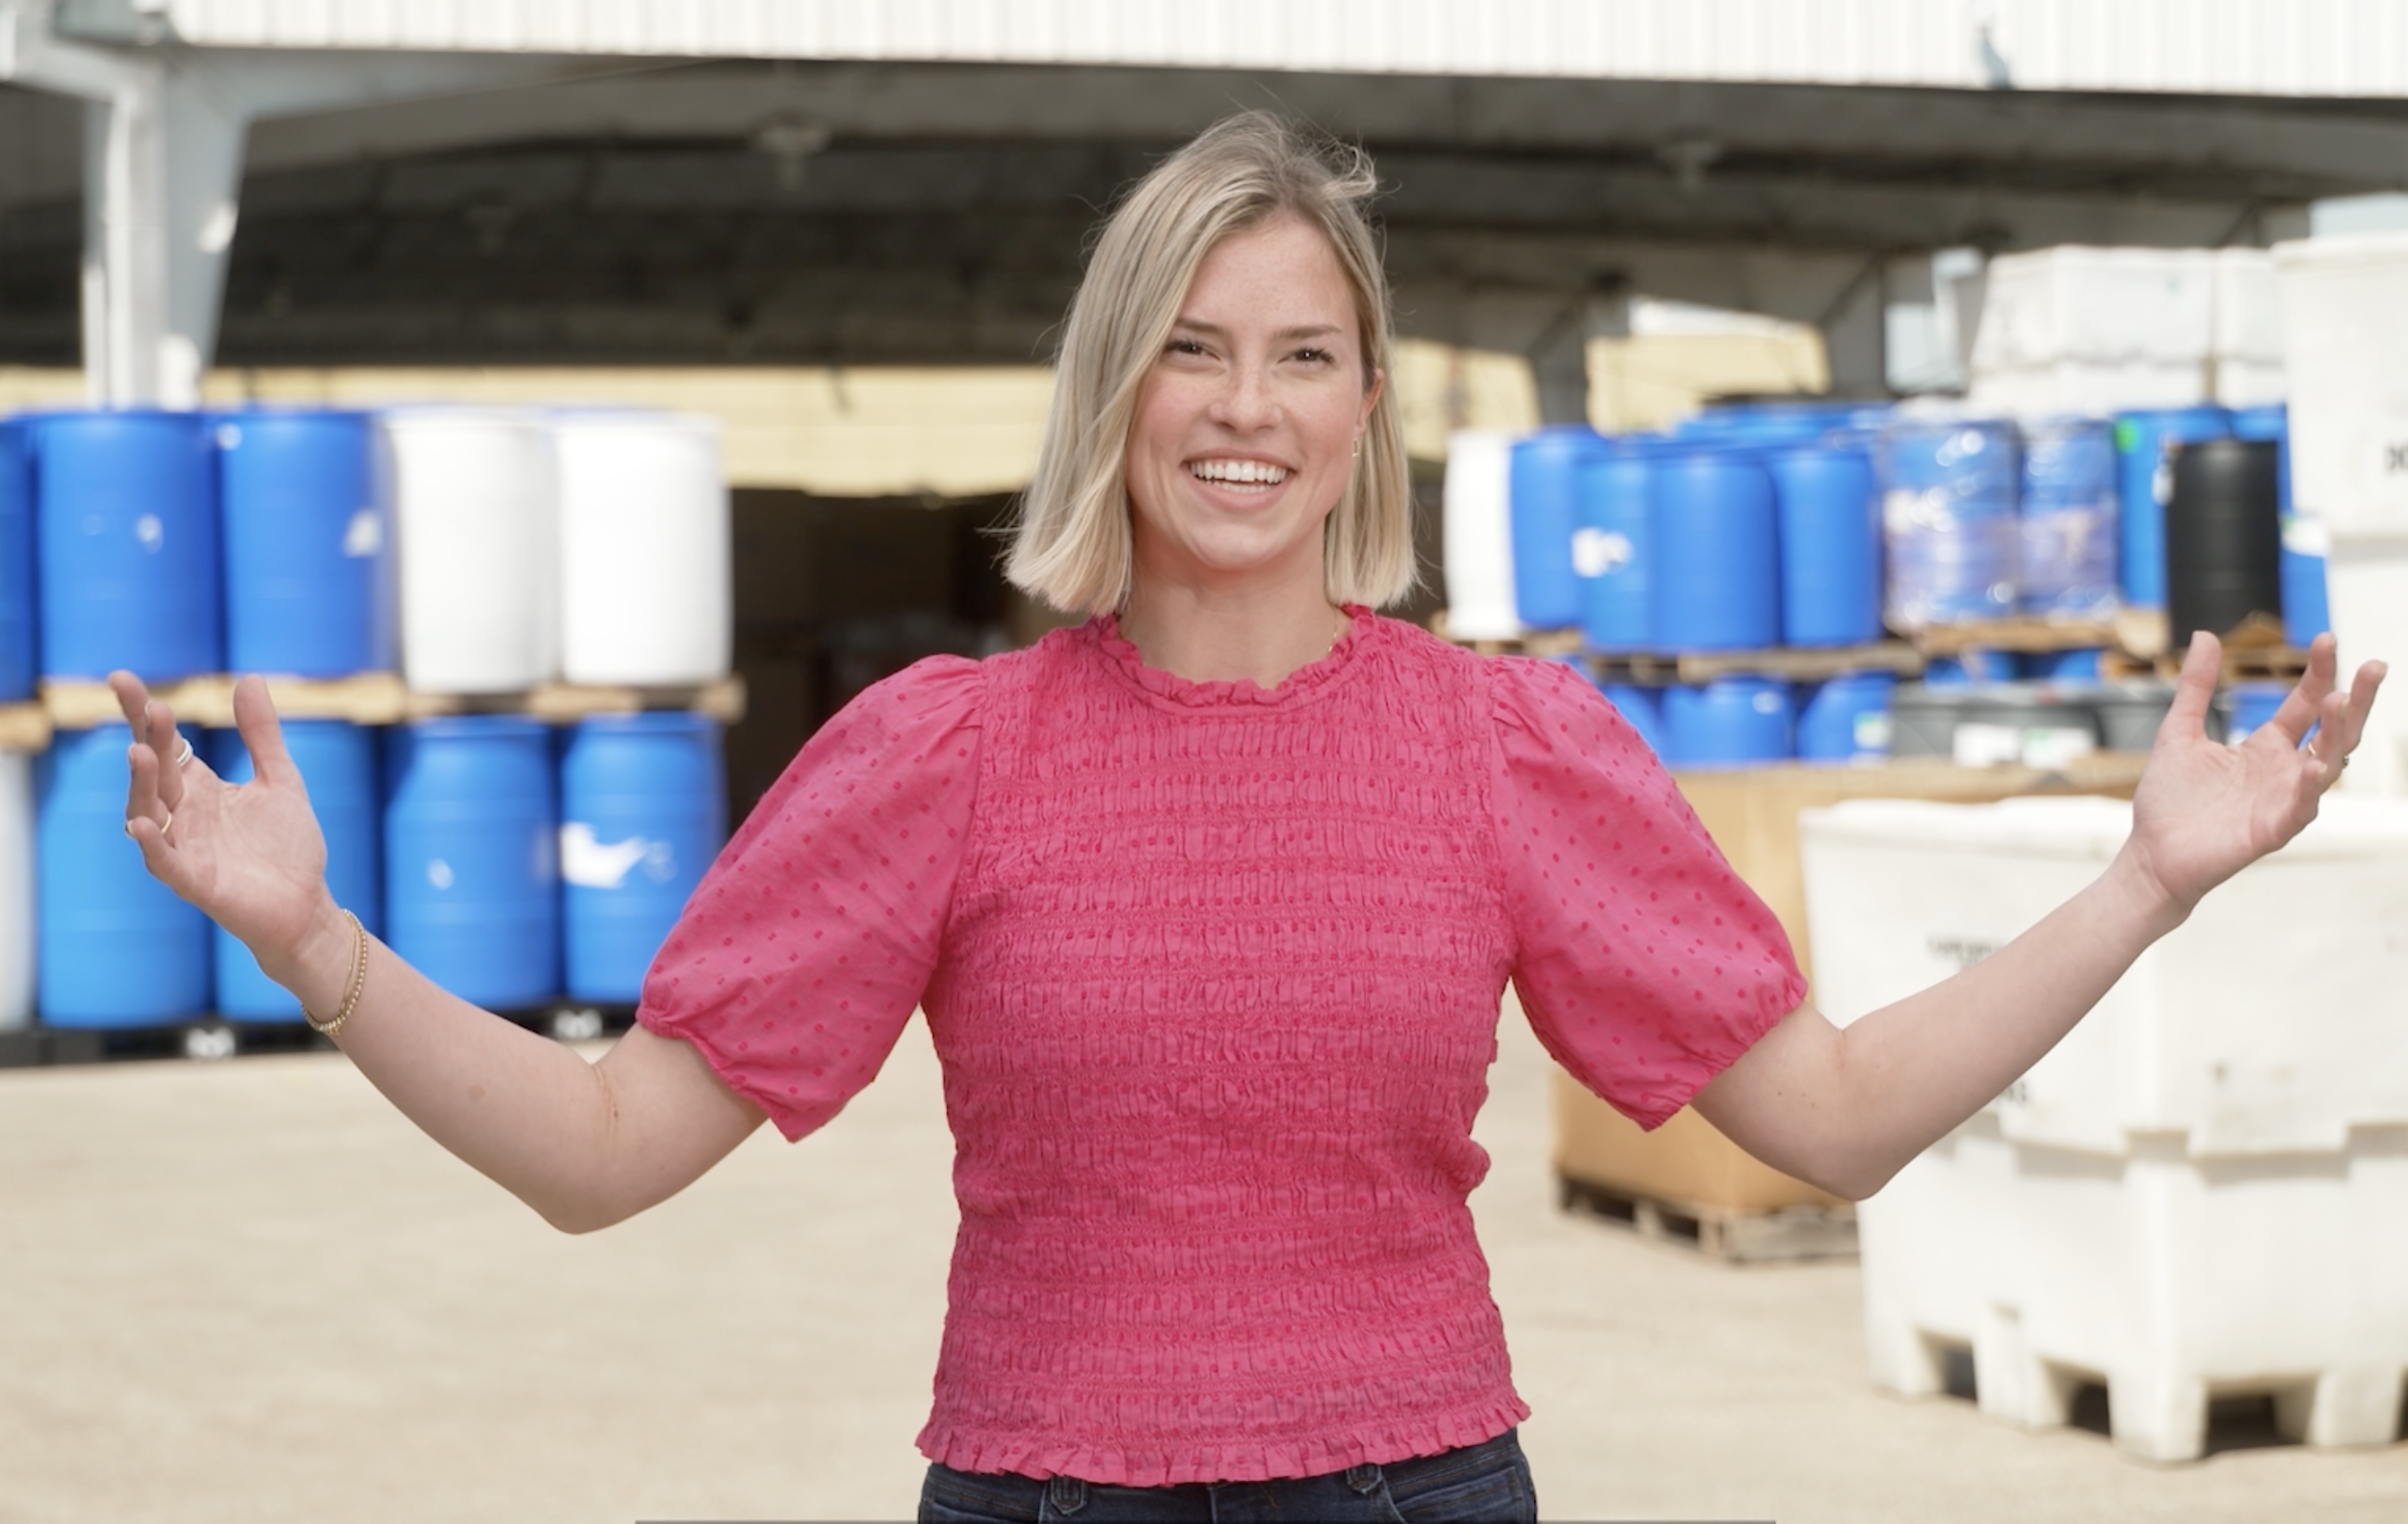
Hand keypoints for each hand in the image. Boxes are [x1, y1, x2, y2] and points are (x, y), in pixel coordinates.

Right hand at [111, 671, 343, 976]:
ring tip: (140, 752)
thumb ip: (261, 734)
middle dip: (147, 739)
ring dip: (142, 784)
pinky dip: (152, 843)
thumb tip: (247, 678)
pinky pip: (163, 861)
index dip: (144, 713)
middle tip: (150, 707)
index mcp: (200, 788)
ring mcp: (184, 848)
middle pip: (154, 771)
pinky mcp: (193, 882)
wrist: (306, 905)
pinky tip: (145, 822)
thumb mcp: (280, 779)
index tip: (122, 678)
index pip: (165, 744)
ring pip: (148, 811)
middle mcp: (183, 814)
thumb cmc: (288, 846)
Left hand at [2121, 631, 2385, 916]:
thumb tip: (2206, 635)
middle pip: (2334, 731)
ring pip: (2327, 764)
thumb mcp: (2179, 732)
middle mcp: (2284, 771)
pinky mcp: (2274, 829)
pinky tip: (2318, 764)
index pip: (2305, 704)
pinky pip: (2302, 806)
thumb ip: (2196, 687)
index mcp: (2267, 747)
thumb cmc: (2170, 800)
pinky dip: (2311, 785)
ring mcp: (2284, 800)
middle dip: (2356, 699)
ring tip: (2341, 700)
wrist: (2152, 854)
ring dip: (2337, 734)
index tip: (2328, 638)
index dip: (2320, 673)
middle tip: (2374, 666)